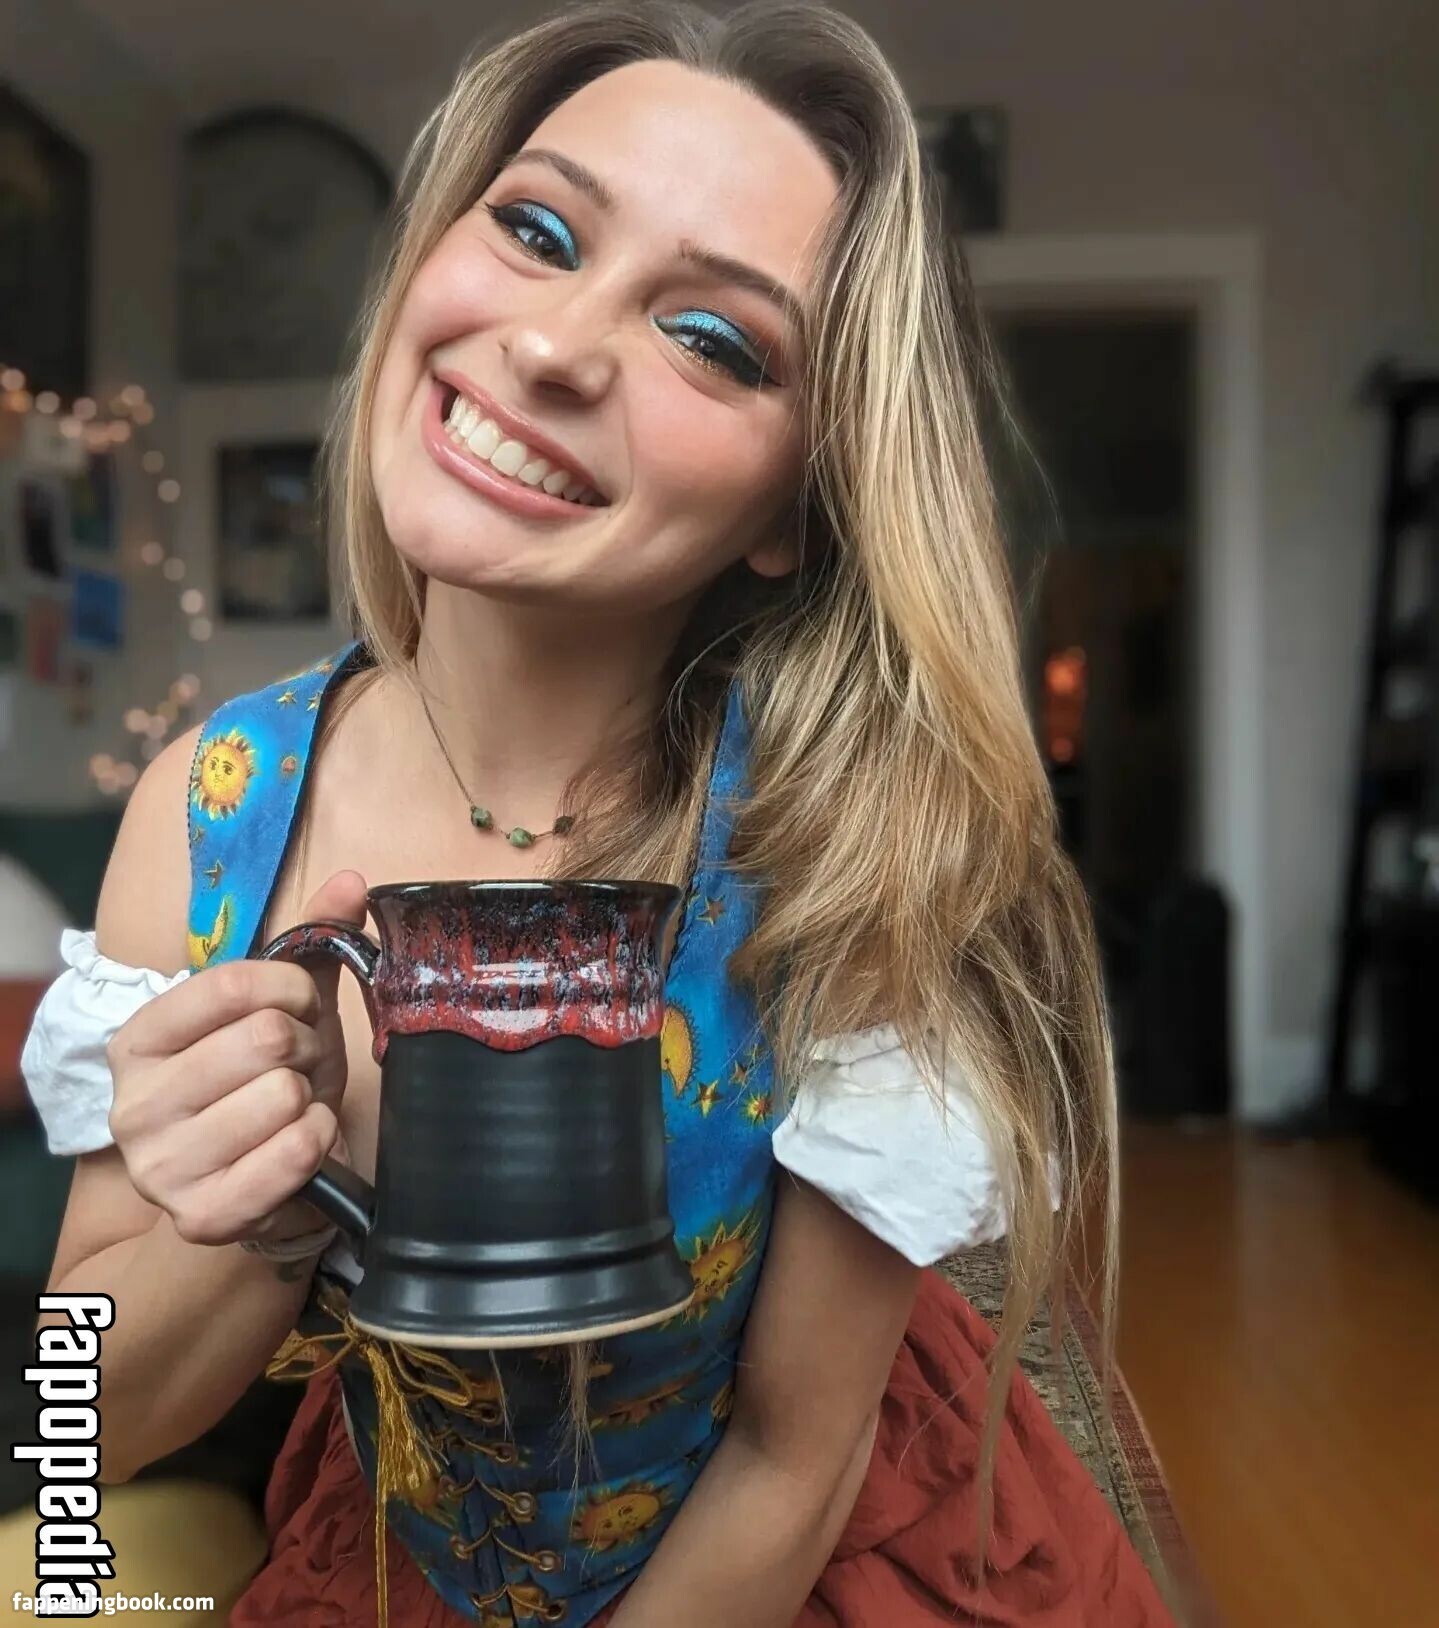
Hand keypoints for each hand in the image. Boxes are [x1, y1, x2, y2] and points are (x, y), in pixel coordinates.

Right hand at [107, 870, 369, 1247]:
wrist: (251, 1182)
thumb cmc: (262, 1081)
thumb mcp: (282, 1006)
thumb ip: (312, 940)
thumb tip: (354, 882)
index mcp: (136, 1040)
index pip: (234, 984)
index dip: (292, 988)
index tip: (302, 1004)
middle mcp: (131, 1105)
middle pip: (265, 1040)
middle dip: (306, 1046)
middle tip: (300, 1065)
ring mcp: (160, 1167)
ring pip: (283, 1095)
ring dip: (311, 1096)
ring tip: (295, 1106)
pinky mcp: (202, 1216)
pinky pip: (296, 1151)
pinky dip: (317, 1138)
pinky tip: (304, 1138)